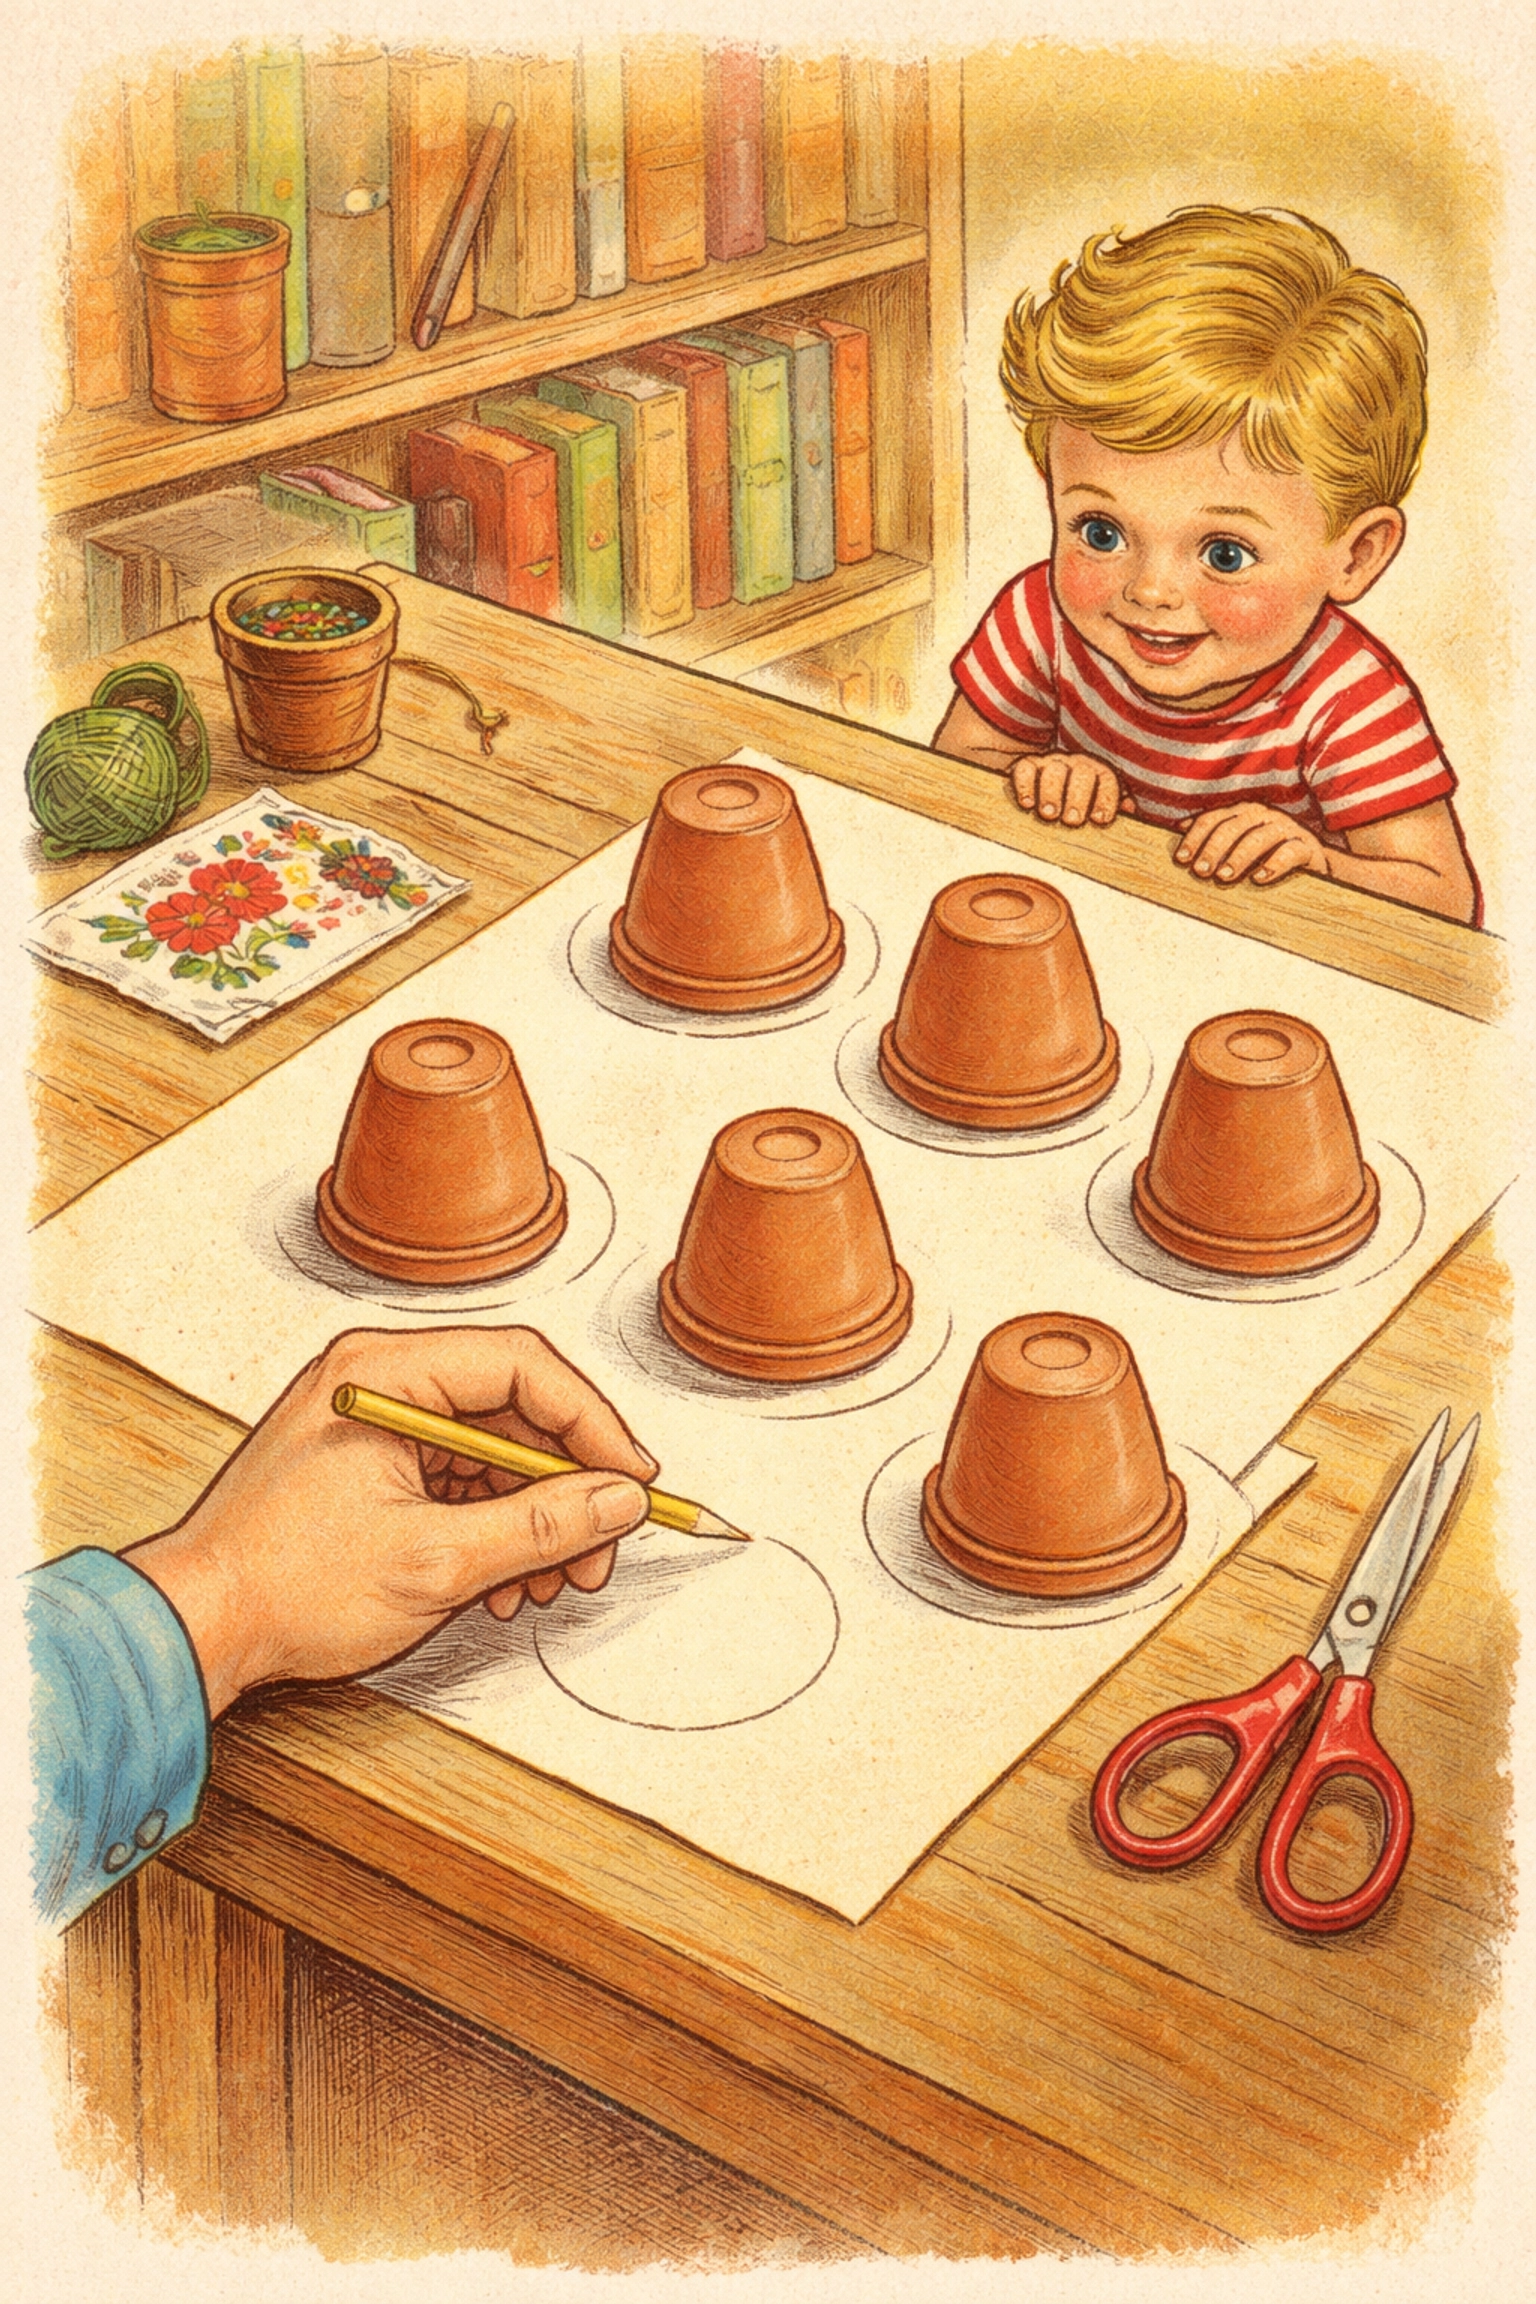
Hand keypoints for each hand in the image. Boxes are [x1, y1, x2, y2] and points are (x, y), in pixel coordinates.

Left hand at [126, 1327, 657, 1715]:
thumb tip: (619, 1502)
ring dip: (535, 1518)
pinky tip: (508, 1582)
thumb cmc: (283, 1583)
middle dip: (567, 1486)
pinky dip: (495, 1529)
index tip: (632, 1482)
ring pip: (494, 1453)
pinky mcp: (375, 1466)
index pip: (524, 1366)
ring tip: (550, 1581)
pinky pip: (461, 1481)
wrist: (197, 1626)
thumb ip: (541, 1526)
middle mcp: (383, 1380)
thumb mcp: (433, 1560)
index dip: (592, 1425)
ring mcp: (378, 1422)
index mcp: (386, 1369)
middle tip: (599, 1549)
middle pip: (515, 1410)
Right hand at [1011, 752, 1130, 827]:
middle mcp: (1076, 765)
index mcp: (1097, 773)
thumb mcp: (1096, 803)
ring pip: (1054, 772)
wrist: (1044, 781)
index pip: (1107, 781)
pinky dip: (1025, 785)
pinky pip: (1025, 769)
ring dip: (1052, 794)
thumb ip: (1111, 806)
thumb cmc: (1077, 802)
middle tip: (1072, 820)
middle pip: (1082, 775)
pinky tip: (1027, 804)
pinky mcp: (1028, 765)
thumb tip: (1129, 808)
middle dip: (1078, 798)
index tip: (1100, 820)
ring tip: (1049, 815)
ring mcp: (1052, 763)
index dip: (1106, 799)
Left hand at [1175, 804, 1329, 887]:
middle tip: (1200, 871)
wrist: (1313, 862)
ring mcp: (1286, 829)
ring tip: (1223, 876)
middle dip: (1213, 849)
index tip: (1181, 859)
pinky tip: (1259, 879)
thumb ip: (1215, 837)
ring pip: (1258, 838)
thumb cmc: (1268, 854)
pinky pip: (1290, 852)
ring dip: (1238, 857)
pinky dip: (1274, 865)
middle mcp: (1263, 816)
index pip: (1214, 819)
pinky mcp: (1306, 847)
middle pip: (1232, 828)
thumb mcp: (1240, 843)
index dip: (1195, 837)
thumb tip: (1179, 828)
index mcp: (1244, 813)